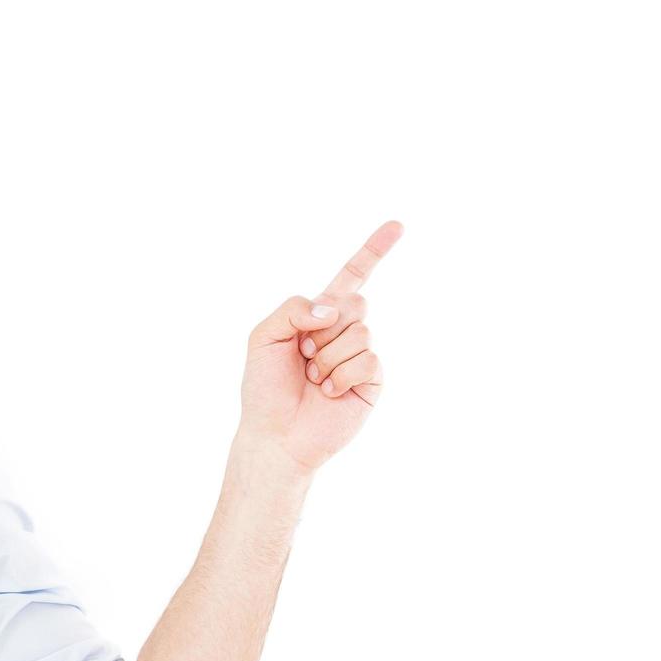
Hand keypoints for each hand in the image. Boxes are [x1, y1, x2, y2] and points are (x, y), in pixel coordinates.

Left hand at [235, 220, 402, 474]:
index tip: (397, 225)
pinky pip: (368, 360)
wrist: (275, 435)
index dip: (374, 251)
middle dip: (324, 327)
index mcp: (319, 315)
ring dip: (328, 356)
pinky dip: (341, 376)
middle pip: (355, 301)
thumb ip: (292, 310)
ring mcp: (360, 355)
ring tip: (314, 378)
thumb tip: (334, 308)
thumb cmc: (264, 388)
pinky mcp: (372, 381)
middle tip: (304, 354)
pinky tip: (329, 392)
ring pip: (360, 331)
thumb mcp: (262, 337)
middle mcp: (344, 331)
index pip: (351, 277)